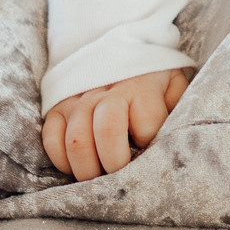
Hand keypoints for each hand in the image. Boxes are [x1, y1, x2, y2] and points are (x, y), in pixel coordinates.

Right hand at [41, 67, 188, 180]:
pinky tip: (78, 165)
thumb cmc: (152, 81)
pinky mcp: (57, 107)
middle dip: (114, 166)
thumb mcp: (174, 87)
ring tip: (100, 178)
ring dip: (87, 169)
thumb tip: (176, 142)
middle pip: (106, 131)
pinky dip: (62, 160)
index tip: (152, 154)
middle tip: (120, 178)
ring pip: (76, 141)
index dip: (149, 147)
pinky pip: (51, 139)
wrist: (118, 51)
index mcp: (140, 85)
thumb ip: (178, 110)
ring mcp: (78, 98)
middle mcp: (106, 90)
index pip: (146, 125)